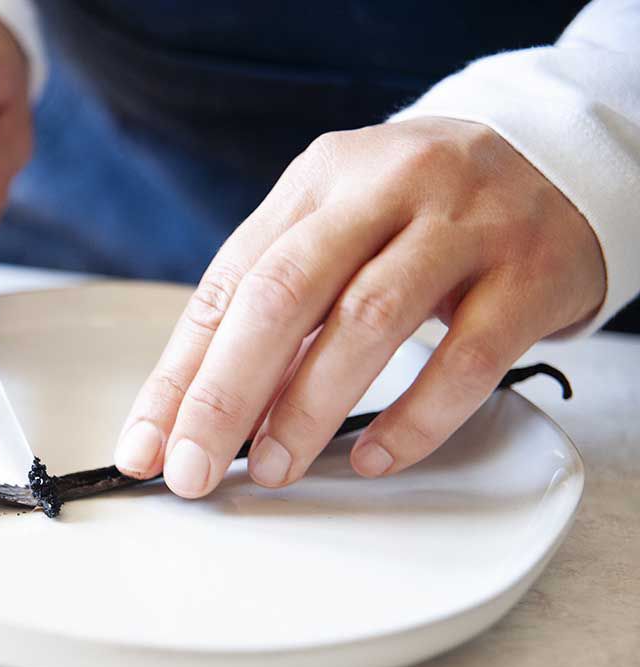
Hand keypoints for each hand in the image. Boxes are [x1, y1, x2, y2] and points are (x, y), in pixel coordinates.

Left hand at [114, 117, 605, 496]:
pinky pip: (463, 358)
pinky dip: (413, 419)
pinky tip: (374, 455)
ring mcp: (463, 226)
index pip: (228, 284)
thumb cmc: (419, 214)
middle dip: (224, 394)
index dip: (179, 374)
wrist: (556, 163)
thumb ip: (276, 305)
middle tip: (193, 468)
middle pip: (282, 294)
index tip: (147, 445)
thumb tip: (204, 412)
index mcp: (317, 181)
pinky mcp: (529, 273)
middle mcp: (385, 189)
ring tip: (273, 468)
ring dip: (307, 408)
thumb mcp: (338, 228)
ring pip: (368, 320)